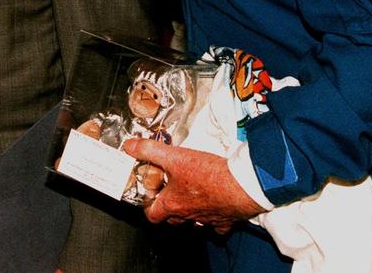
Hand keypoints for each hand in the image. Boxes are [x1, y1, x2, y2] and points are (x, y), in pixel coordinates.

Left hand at [121, 138, 263, 233]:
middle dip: (168, 207)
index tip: (150, 195)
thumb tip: (130, 147)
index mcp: (173, 204)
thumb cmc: (209, 174)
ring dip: (190, 212)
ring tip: (190, 196)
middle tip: (169, 192)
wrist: (241, 185)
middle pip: (173, 218)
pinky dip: (214, 219)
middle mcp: (189, 215)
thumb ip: (149, 150)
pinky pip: (217, 225)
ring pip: (194, 221)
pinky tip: (214, 207)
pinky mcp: (225, 219)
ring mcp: (207, 219)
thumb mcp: (174, 156)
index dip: (149, 206)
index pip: (153, 215)